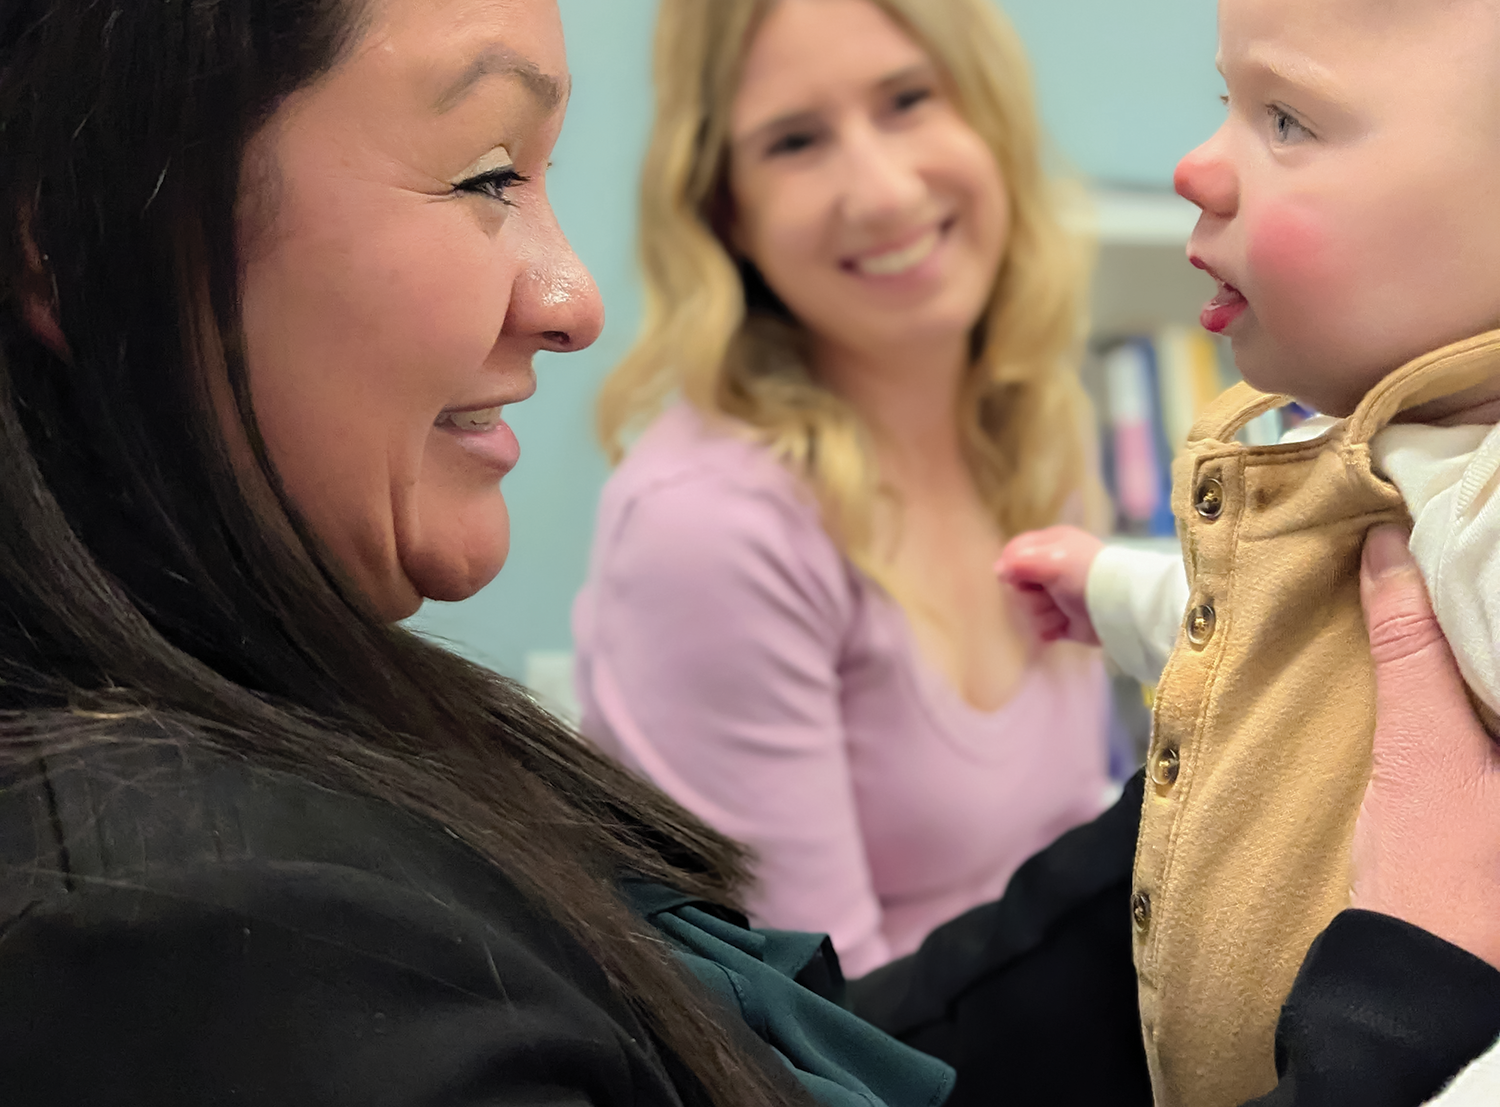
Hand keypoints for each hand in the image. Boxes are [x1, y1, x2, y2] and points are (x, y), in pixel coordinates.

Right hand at [995, 526, 1104, 645]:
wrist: (1119, 608)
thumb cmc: (1085, 575)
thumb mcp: (1052, 560)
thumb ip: (1020, 562)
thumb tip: (998, 570)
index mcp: (1051, 547)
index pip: (1014, 554)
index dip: (1012, 567)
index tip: (1018, 576)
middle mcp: (1052, 570)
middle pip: (1018, 587)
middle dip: (1032, 595)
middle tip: (1050, 593)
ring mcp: (1057, 598)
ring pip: (1028, 610)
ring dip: (1045, 613)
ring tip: (1064, 610)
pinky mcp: (1063, 623)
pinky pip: (1040, 629)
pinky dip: (1051, 629)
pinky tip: (1064, 624)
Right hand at [1351, 524, 1499, 970]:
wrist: (1421, 989)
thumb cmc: (1439, 882)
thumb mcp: (1422, 752)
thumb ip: (1412, 650)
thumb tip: (1389, 547)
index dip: (1494, 567)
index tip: (1473, 522)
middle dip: (1486, 603)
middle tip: (1447, 545)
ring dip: (1481, 642)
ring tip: (1443, 591)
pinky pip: (1496, 717)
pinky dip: (1482, 682)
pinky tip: (1454, 660)